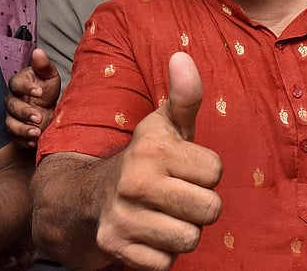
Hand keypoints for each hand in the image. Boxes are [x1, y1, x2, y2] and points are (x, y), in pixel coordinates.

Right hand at [5, 48, 60, 147]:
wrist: (50, 109)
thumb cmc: (47, 89)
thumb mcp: (50, 76)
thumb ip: (44, 65)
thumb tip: (38, 51)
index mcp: (19, 84)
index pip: (16, 84)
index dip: (26, 88)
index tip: (39, 91)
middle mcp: (12, 100)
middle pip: (12, 106)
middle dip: (25, 112)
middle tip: (39, 117)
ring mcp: (12, 117)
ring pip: (11, 124)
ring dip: (23, 129)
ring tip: (36, 132)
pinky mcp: (16, 131)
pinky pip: (16, 138)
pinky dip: (24, 141)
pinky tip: (34, 141)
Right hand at [96, 52, 222, 269]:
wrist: (91, 193)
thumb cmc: (145, 157)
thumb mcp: (165, 124)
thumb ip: (185, 96)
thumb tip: (183, 56)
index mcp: (152, 149)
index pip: (216, 171)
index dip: (206, 171)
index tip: (186, 167)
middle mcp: (135, 182)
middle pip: (209, 210)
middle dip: (200, 204)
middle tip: (179, 193)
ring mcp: (123, 217)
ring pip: (190, 239)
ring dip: (184, 230)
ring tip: (167, 213)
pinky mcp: (116, 248)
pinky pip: (166, 263)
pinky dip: (163, 253)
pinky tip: (150, 233)